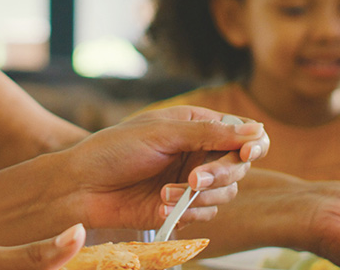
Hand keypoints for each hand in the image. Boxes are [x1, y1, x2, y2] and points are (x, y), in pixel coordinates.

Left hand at [64, 106, 266, 230]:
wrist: (82, 188)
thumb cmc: (115, 150)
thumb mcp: (162, 134)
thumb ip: (209, 134)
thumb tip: (257, 130)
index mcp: (196, 125)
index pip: (242, 133)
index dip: (253, 144)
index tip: (247, 153)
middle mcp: (198, 152)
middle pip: (238, 166)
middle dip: (220, 174)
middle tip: (194, 180)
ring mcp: (191, 181)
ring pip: (226, 193)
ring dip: (199, 197)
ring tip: (164, 194)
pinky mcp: (182, 208)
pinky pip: (206, 214)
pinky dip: (187, 213)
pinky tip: (160, 207)